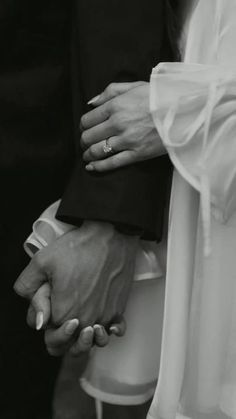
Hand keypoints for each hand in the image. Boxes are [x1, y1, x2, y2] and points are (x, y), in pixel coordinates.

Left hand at [14, 221, 136, 353]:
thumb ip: (28, 289)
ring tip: (85, 322)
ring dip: (88, 337)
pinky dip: (110, 329)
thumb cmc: (79, 247)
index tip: (51, 305)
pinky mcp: (119, 307)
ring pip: (94, 342)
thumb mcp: (41, 261)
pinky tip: (105, 322)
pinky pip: (115, 330)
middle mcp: (87, 320)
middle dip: (65, 336)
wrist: (111, 235)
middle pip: (72, 346)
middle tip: (65, 315)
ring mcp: (106, 315)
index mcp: (65, 313)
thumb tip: (38, 318)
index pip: (51, 338)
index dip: (47, 324)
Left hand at [80, 82, 165, 171]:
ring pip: (97, 151)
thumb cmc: (160, 97)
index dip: (83, 126)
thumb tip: (91, 102)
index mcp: (116, 105)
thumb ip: (110, 92)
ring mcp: (127, 140)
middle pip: (89, 136)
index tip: (85, 128)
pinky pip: (112, 163)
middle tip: (85, 142)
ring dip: (88, 154)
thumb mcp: (134, 86)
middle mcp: (118, 123)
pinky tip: (91, 167)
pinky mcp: (137, 153)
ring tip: (87, 155)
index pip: (87, 119)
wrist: (185, 111)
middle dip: (84, 140)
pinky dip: (99, 166)